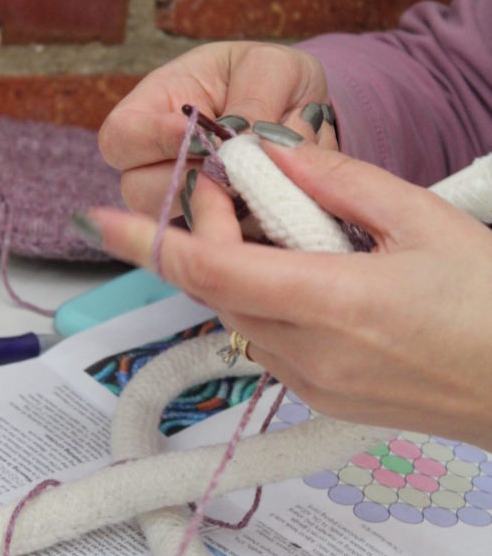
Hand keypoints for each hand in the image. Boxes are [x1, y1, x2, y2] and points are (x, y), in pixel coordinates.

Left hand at [81, 140, 491, 449]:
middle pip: (217, 288)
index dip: (152, 240)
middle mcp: (311, 354)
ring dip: (232, 266)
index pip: (214, 270)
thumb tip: (265, 157)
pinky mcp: (320, 399)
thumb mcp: (419, 217)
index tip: (101, 217)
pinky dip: (259, 296)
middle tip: (222, 188)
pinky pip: (264, 338)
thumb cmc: (488, 301)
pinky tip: (299, 270)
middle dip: (202, 234)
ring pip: (237, 313)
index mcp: (334, 303)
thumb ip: (335, 180)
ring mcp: (313, 384)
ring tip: (273, 223)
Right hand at [98, 41, 336, 217]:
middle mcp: (156, 160)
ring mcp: (181, 198)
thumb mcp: (270, 69)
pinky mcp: (213, 227)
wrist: (300, 108)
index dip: (151, 140)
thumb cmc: (274, 78)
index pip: (120, 135)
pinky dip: (245, 225)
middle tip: (236, 165)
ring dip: (221, 204)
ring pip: (175, 221)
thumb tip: (239, 145)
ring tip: (264, 177)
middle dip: (189, 180)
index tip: (197, 134)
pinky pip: (216, 240)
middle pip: (137, 190)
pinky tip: (273, 202)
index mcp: (155, 106)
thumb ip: (254, 101)